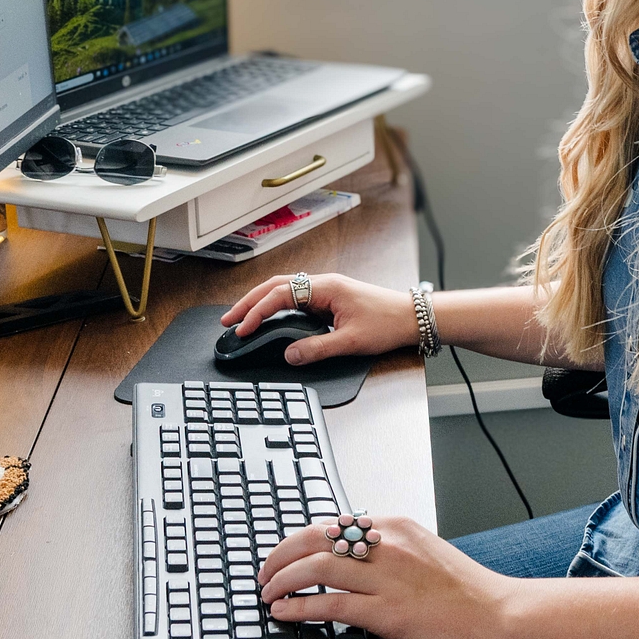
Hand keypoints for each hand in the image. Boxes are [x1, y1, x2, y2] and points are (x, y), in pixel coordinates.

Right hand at [217, 270, 416, 365]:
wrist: (410, 317)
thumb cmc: (387, 323)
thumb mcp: (351, 341)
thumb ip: (317, 348)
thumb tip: (289, 355)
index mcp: (326, 287)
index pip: (281, 294)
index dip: (258, 312)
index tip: (243, 328)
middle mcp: (323, 284)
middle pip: (275, 286)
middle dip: (249, 302)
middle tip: (228, 320)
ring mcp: (325, 290)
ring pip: (283, 290)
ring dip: (260, 302)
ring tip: (240, 318)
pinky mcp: (328, 300)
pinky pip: (294, 298)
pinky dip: (275, 305)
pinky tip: (267, 317)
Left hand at [257, 514, 510, 638]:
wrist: (500, 615)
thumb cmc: (468, 592)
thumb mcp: (425, 553)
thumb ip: (389, 551)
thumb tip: (352, 560)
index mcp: (397, 526)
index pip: (333, 523)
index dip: (299, 539)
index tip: (284, 554)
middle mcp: (388, 543)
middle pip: (316, 538)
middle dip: (281, 555)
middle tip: (265, 573)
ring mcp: (387, 577)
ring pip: (317, 566)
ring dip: (282, 580)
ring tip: (268, 593)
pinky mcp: (387, 611)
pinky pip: (330, 603)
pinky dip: (299, 606)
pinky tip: (285, 612)